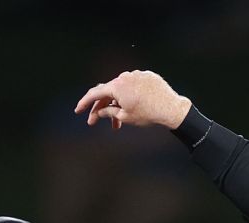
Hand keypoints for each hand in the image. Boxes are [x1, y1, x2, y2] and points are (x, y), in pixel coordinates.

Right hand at [74, 70, 191, 130]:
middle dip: (101, 108)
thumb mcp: (124, 116)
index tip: (78, 111)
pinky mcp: (147, 76)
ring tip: (118, 121)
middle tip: (96, 121)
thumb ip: (109, 113)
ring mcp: (137, 75)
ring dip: (116, 103)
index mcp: (117, 86)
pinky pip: (134, 86)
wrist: (170, 108)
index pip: (95, 94)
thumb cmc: (148, 113)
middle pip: (108, 92)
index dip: (85, 103)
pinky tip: (133, 108)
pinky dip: (129, 96)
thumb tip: (100, 112)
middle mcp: (125, 77)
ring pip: (121, 89)